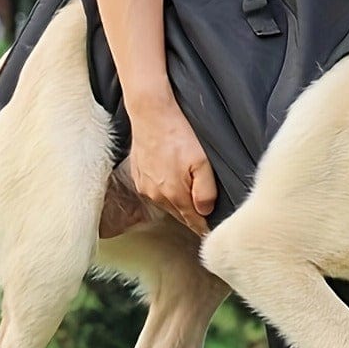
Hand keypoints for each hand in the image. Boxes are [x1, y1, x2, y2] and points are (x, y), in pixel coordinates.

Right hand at [129, 98, 216, 234]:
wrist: (151, 115)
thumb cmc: (178, 134)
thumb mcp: (202, 162)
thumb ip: (205, 191)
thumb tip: (205, 211)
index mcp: (174, 195)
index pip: (193, 221)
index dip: (203, 227)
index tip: (211, 232)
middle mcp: (156, 196)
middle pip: (179, 214)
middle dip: (192, 215)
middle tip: (206, 214)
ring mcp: (144, 188)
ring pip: (166, 204)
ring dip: (178, 202)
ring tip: (189, 195)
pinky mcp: (137, 178)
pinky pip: (154, 192)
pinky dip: (165, 191)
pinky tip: (171, 180)